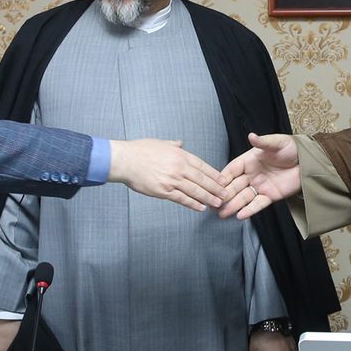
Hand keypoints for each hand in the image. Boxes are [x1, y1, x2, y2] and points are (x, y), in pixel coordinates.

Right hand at [110, 138, 227, 210]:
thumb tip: (181, 143)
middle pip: (202, 179)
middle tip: (225, 194)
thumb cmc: (139, 150)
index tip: (223, 180)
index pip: (202, 165)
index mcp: (179, 154)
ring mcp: (172, 180)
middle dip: (216, 188)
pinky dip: (193, 204)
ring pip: (195, 190)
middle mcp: (179, 167)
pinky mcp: (163, 191)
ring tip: (217, 203)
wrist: (125, 160)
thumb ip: (173, 145)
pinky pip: (182, 199)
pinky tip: (201, 207)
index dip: (214, 174)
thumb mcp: (160, 143)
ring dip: (208, 198)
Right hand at [219, 133, 301, 219]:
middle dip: (224, 195)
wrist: (308, 161)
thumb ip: (263, 142)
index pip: (232, 170)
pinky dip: (249, 210)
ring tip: (222, 214)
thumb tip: (251, 136)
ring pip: (243, 198)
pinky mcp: (270, 196)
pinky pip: (258, 204)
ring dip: (233, 206)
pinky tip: (240, 215)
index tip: (213, 185)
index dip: (223, 178)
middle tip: (213, 204)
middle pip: (234, 186)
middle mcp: (252, 174)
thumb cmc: (291, 148)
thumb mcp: (276, 143)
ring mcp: (260, 186)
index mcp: (249, 160)